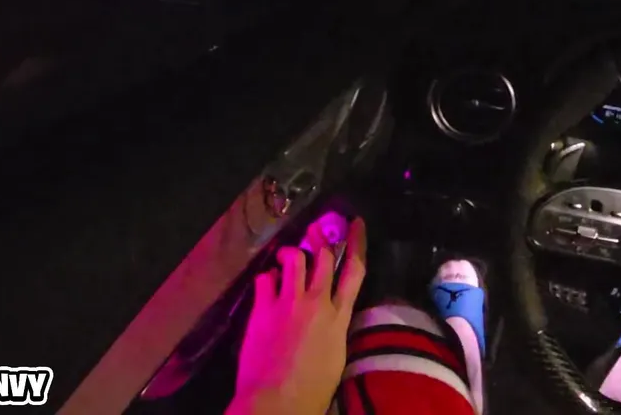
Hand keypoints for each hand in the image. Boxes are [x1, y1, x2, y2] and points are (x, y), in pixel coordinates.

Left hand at [228, 218, 367, 414]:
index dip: (356, 243)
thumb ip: (334, 329)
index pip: (354, 270)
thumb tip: (331, 316)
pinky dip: (267, 277)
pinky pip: (265, 278)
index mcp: (339, 318)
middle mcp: (317, 302)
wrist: (278, 401)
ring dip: (292, 254)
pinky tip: (267, 284)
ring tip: (288, 258)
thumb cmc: (313, 390)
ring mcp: (289, 302)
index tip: (356, 223)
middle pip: (323, 257)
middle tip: (316, 231)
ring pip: (294, 259)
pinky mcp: (263, 308)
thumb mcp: (336, 357)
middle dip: (320, 240)